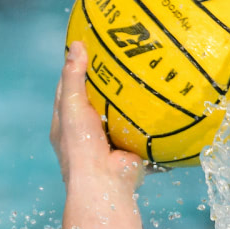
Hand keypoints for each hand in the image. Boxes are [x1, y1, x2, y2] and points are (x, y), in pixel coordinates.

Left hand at [50, 41, 145, 189]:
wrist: (104, 182)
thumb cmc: (81, 145)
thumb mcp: (72, 107)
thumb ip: (73, 78)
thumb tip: (77, 45)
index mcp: (65, 123)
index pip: (67, 88)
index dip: (76, 67)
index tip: (89, 46)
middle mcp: (85, 131)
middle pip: (95, 99)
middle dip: (108, 81)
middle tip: (125, 54)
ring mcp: (107, 139)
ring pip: (119, 113)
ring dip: (131, 99)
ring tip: (148, 70)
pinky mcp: (128, 147)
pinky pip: (140, 128)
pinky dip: (150, 118)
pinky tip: (164, 99)